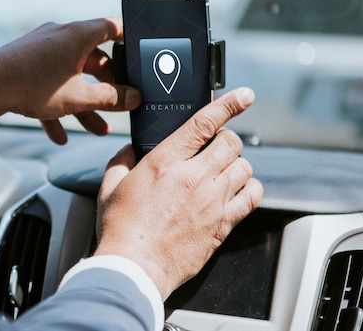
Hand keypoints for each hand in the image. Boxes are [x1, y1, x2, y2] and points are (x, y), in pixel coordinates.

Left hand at [0, 17, 140, 143]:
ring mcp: (42, 53)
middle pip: (93, 60)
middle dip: (107, 87)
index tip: (138, 53)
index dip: (127, 39)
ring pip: (71, 78)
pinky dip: (56, 108)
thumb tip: (134, 97)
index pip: (111, 28)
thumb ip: (111, 98)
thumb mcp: (79, 97)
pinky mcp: (26, 67)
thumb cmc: (32, 84)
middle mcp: (60, 38)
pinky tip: (59, 135)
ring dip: (84, 104)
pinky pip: (49, 87)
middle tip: (119, 105)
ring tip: (96, 129)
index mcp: (78, 35)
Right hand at [93, 87, 263, 298]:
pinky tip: (238, 190)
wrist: (135, 268)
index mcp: (164, 162)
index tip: (244, 95)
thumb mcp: (110, 187)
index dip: (228, 104)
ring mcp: (212, 201)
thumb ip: (121, 161)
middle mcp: (193, 177)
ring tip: (222, 170)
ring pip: (244, 167)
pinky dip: (250, 188)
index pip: (204, 123)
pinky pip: (252, 197)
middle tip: (214, 146)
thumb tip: (129, 150)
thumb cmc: (120, 229)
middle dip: (225, 139)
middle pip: (230, 143)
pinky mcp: (223, 224)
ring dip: (236, 163)